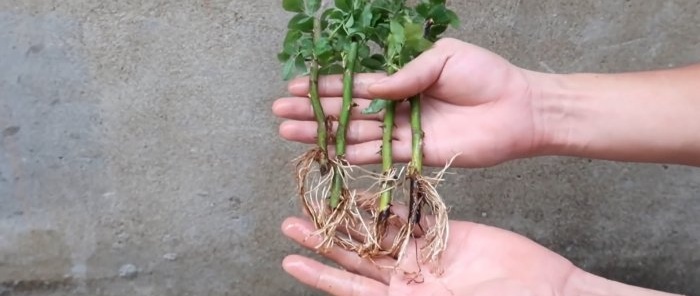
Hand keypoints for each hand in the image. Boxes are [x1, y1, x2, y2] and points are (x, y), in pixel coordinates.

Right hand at [273, 38, 541, 167]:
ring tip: (289, 133)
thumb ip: (404, 74)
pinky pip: (381, 156)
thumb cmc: (485, 75)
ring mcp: (405, 132)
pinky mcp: (417, 155)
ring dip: (324, 135)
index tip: (294, 88)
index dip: (325, 87)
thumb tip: (369, 88)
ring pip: (357, 135)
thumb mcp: (442, 58)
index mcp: (402, 79)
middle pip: (347, 111)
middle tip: (279, 115)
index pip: (355, 84)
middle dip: (313, 113)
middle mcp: (398, 106)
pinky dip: (354, 155)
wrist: (518, 108)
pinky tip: (327, 152)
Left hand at [280, 211, 577, 295]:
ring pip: (378, 232)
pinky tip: (364, 192)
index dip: (320, 276)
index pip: (350, 289)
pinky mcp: (445, 234)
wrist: (545, 292)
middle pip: (356, 257)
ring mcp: (425, 255)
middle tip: (290, 223)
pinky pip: (410, 216)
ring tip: (320, 201)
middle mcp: (406, 280)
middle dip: (323, 241)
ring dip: (349, 218)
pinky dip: (387, 204)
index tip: (290, 262)